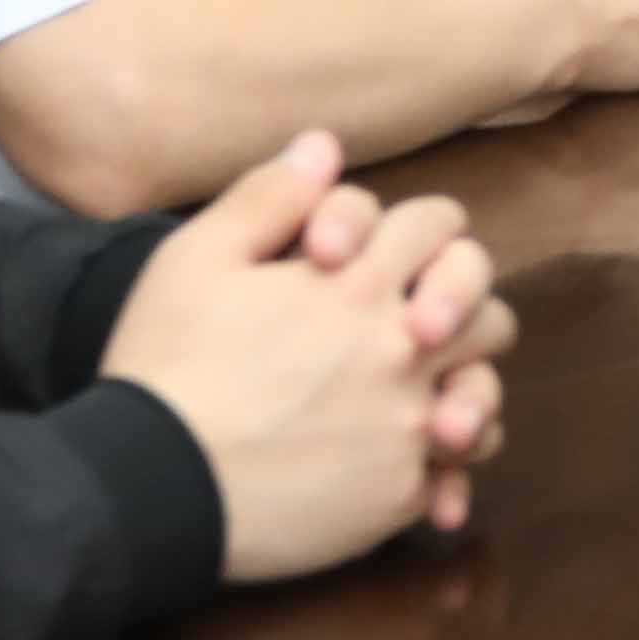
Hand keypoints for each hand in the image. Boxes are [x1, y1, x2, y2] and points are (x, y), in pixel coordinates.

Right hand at [101, 138, 516, 582]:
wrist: (151, 487)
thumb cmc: (166, 367)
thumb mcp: (197, 258)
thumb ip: (270, 196)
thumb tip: (323, 146)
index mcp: (360, 283)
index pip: (440, 225)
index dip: (417, 232)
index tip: (370, 262)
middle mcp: (402, 350)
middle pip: (487, 312)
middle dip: (460, 311)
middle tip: (416, 326)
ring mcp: (408, 425)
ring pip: (485, 395)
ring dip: (466, 388)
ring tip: (424, 398)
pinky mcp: (398, 493)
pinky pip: (455, 474)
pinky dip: (442, 468)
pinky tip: (406, 468)